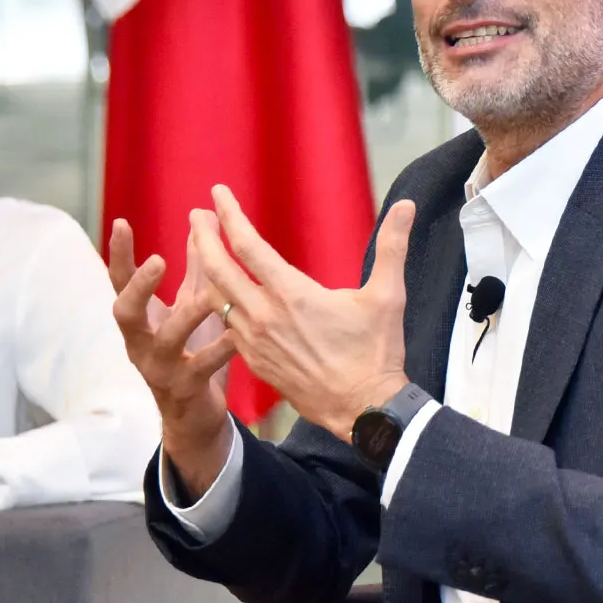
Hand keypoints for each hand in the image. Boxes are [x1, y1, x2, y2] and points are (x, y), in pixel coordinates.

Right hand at [110, 220, 241, 493]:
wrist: (194, 417)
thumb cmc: (192, 351)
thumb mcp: (191, 305)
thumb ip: (195, 267)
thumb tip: (199, 219)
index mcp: (141, 321)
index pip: (120, 282)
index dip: (118, 254)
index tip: (121, 222)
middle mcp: (141, 344)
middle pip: (125, 312)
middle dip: (139, 286)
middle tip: (157, 260)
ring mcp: (160, 369)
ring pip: (167, 340)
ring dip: (188, 314)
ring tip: (211, 294)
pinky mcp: (185, 390)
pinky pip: (202, 367)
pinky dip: (221, 348)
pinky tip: (239, 335)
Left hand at [190, 185, 414, 441]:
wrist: (363, 409)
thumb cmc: (376, 353)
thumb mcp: (387, 296)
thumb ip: (392, 247)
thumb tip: (406, 206)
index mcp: (292, 295)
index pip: (248, 245)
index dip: (229, 215)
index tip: (217, 193)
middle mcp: (265, 316)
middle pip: (219, 269)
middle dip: (203, 238)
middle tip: (196, 215)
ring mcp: (255, 343)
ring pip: (217, 300)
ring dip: (207, 270)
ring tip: (204, 251)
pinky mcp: (255, 363)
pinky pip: (228, 327)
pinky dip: (219, 304)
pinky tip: (222, 297)